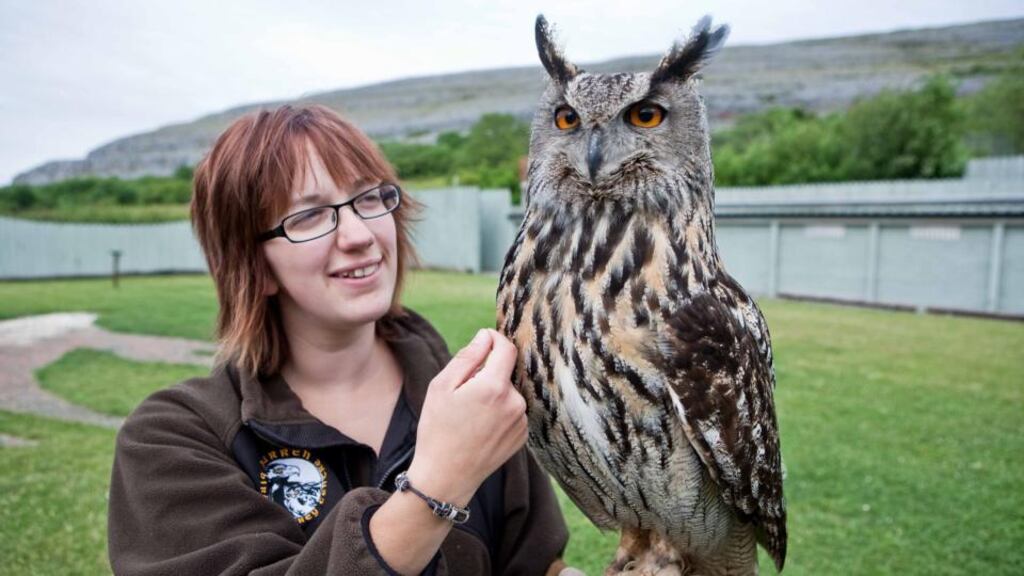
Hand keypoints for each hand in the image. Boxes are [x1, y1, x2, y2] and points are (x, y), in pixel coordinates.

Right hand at [407, 329, 526, 505]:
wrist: (446, 476)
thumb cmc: (438, 430)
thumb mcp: (442, 386)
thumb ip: (467, 357)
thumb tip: (485, 337)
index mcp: (494, 387)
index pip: (507, 349)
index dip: (495, 340)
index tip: (484, 340)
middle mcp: (515, 403)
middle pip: (505, 372)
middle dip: (487, 373)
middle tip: (463, 391)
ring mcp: (521, 421)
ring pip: (509, 392)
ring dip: (494, 393)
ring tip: (470, 414)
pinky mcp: (522, 436)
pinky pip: (513, 411)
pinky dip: (499, 411)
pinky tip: (480, 426)